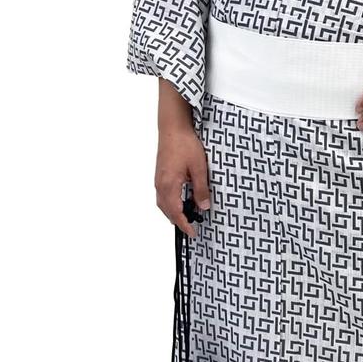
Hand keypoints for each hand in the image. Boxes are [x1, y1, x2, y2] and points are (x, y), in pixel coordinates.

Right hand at [155, 80, 209, 236]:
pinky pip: (163, 196)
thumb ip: (201, 189)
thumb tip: (204, 207)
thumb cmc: (185, 144)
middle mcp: (160, 185)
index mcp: (169, 186)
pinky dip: (170, 203)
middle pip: (167, 212)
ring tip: (187, 216)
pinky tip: (180, 200)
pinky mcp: (160, 175)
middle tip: (192, 227)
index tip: (193, 233)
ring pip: (163, 204)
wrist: (172, 127)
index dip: (185, 225)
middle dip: (179, 221)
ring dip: (173, 213)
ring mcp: (158, 180)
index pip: (176, 214)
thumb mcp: (199, 168)